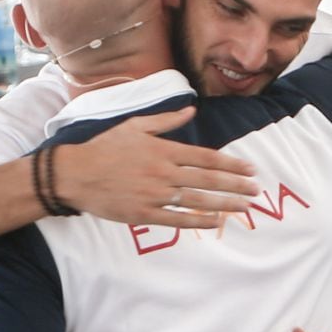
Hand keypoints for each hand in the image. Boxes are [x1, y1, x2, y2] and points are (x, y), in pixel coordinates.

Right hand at [53, 107, 259, 228]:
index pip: (206, 157)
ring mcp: (155, 194)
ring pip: (197, 199)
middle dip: (235, 185)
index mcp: (164, 150)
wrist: (75, 173)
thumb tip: (191, 110)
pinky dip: (198, 220)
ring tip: (244, 207)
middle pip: (208, 179)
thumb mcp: (135, 126)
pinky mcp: (144, 213)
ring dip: (224, 204)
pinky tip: (216, 221)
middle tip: (256, 190)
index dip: (231, 164)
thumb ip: (166, 121)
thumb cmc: (105, 147)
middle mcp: (163, 172)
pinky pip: (177, 219)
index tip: (249, 169)